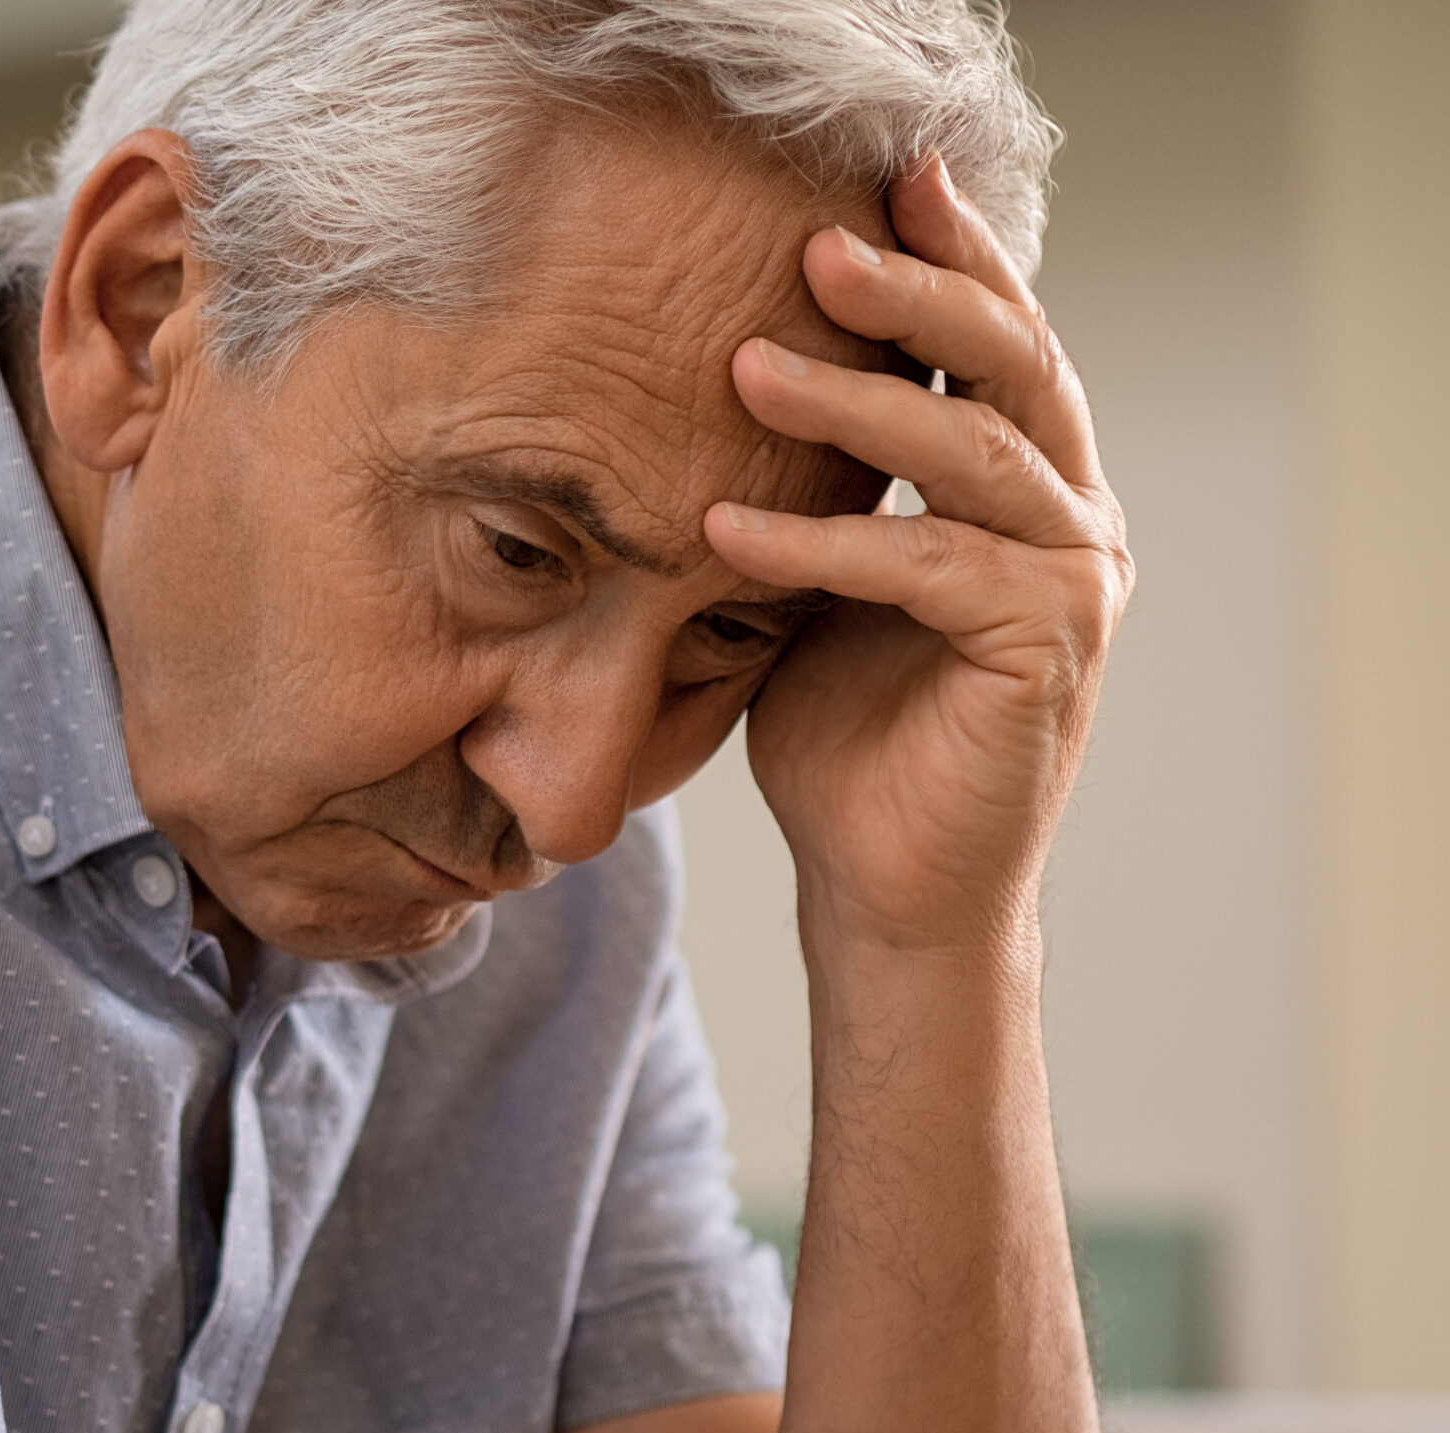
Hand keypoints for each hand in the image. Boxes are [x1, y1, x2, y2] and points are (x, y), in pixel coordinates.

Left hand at [706, 157, 1133, 958]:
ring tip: (743, 363)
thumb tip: (722, 382)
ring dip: (855, 402)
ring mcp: (1073, 580)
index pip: (996, 348)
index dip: (949, 260)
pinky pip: (930, 564)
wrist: (880, 884)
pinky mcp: (1045, 647)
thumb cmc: (843, 737)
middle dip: (917, 294)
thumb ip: (813, 489)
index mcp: (1025, 489)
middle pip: (1011, 367)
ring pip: (975, 452)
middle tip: (820, 244)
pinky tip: (727, 528)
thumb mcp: (814, 583)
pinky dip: (825, 541)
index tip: (879, 184)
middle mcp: (1070, 519)